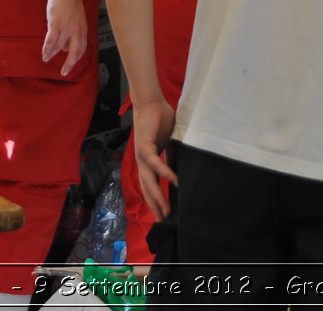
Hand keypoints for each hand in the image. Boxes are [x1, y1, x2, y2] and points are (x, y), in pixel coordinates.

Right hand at [42, 0, 87, 74]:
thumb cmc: (71, 2)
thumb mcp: (77, 19)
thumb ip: (74, 32)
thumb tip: (66, 47)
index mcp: (82, 29)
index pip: (81, 48)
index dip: (76, 58)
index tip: (71, 64)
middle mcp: (76, 31)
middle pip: (75, 53)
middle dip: (69, 64)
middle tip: (64, 72)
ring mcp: (66, 29)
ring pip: (60, 47)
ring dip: (53, 54)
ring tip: (47, 58)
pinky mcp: (56, 26)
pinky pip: (51, 41)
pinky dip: (47, 48)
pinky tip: (44, 53)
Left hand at [131, 100, 177, 219]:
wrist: (152, 103)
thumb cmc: (161, 120)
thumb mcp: (170, 143)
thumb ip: (172, 156)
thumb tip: (180, 170)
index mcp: (148, 161)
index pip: (151, 184)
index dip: (156, 199)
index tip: (163, 213)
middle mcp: (142, 161)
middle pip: (148, 188)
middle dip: (155, 205)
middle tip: (163, 219)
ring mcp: (142, 155)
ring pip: (149, 180)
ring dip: (157, 196)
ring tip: (165, 209)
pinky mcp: (145, 146)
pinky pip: (155, 163)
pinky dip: (164, 172)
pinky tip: (173, 181)